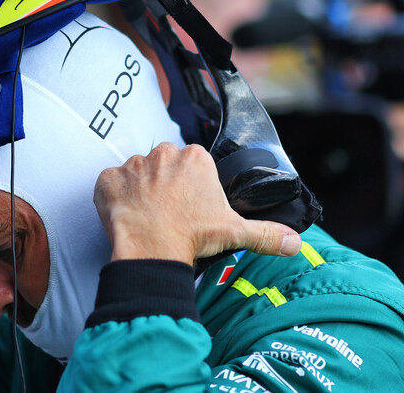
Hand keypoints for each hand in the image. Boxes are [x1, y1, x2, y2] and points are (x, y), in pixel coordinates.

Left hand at [94, 142, 301, 264]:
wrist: (152, 250)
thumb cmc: (193, 236)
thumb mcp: (235, 232)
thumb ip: (267, 234)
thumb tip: (295, 243)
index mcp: (195, 158)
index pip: (193, 163)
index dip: (192, 186)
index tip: (191, 205)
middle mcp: (163, 154)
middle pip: (165, 164)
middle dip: (167, 184)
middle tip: (171, 212)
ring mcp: (133, 165)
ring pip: (138, 173)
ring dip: (140, 190)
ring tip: (149, 217)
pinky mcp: (108, 179)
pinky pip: (110, 184)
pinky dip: (115, 198)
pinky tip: (126, 216)